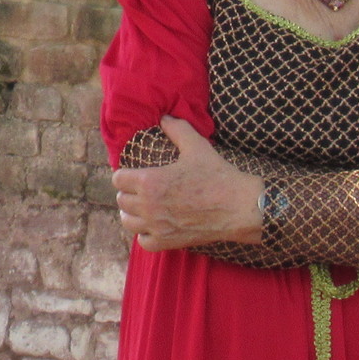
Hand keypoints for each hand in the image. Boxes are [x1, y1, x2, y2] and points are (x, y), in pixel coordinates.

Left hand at [113, 116, 267, 249]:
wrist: (239, 207)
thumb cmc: (217, 176)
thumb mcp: (196, 147)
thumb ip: (177, 130)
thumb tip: (165, 117)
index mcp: (149, 181)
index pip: (118, 179)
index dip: (125, 175)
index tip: (134, 175)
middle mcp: (148, 205)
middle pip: (121, 200)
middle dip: (129, 193)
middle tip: (140, 190)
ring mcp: (157, 226)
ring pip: (127, 222)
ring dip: (132, 214)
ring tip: (143, 208)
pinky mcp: (168, 242)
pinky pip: (143, 242)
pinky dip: (145, 235)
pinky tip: (155, 226)